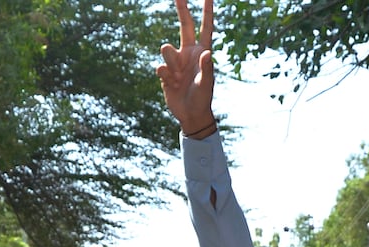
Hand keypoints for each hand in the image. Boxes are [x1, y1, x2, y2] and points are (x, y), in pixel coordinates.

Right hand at [156, 0, 217, 135]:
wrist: (191, 114)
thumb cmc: (203, 99)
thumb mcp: (206, 84)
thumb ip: (206, 68)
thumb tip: (207, 52)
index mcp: (201, 52)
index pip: (205, 27)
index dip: (207, 12)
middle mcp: (188, 52)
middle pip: (184, 26)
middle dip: (182, 9)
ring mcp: (176, 61)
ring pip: (166, 50)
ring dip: (170, 62)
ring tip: (177, 77)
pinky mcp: (165, 72)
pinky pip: (161, 68)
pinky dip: (166, 76)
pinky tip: (172, 85)